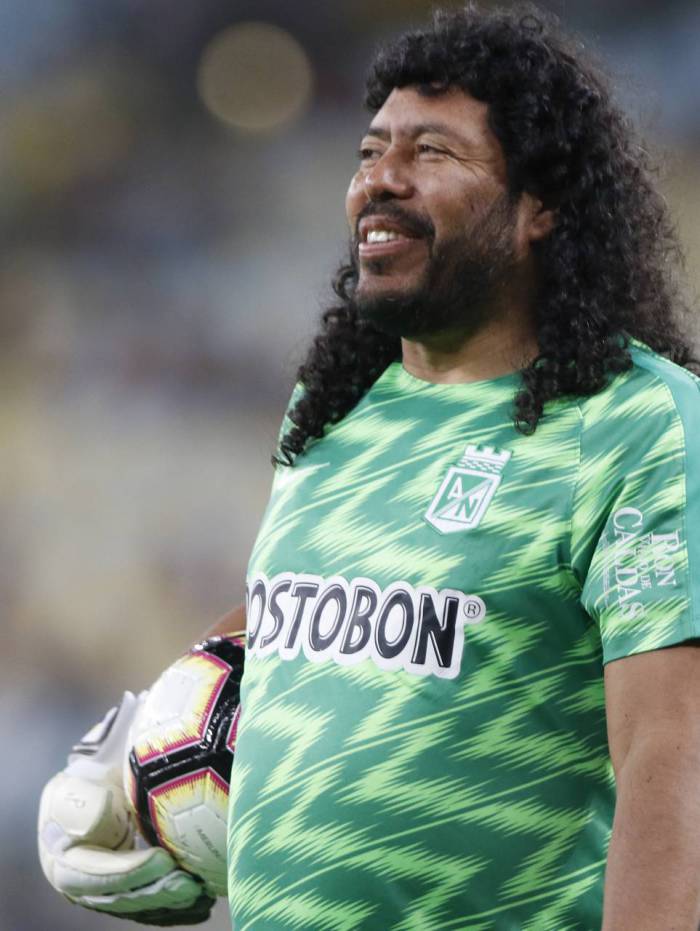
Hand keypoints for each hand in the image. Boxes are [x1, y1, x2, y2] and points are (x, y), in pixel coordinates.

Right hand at [38, 692, 215, 925]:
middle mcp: (82, 889)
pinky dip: (176, 909)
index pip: (98, 876)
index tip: (164, 859)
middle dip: (158, 891)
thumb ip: (82, 806)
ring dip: (171, 904)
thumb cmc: (93, 782)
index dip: (132, 872)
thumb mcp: (79, 787)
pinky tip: (202, 904)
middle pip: (123, 897)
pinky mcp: (129, 896)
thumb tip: (92, 823)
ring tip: (201, 893)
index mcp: (64, 863)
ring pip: (141, 907)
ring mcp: (106, 895)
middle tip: (190, 884)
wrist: (101, 788)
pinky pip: (152, 908)